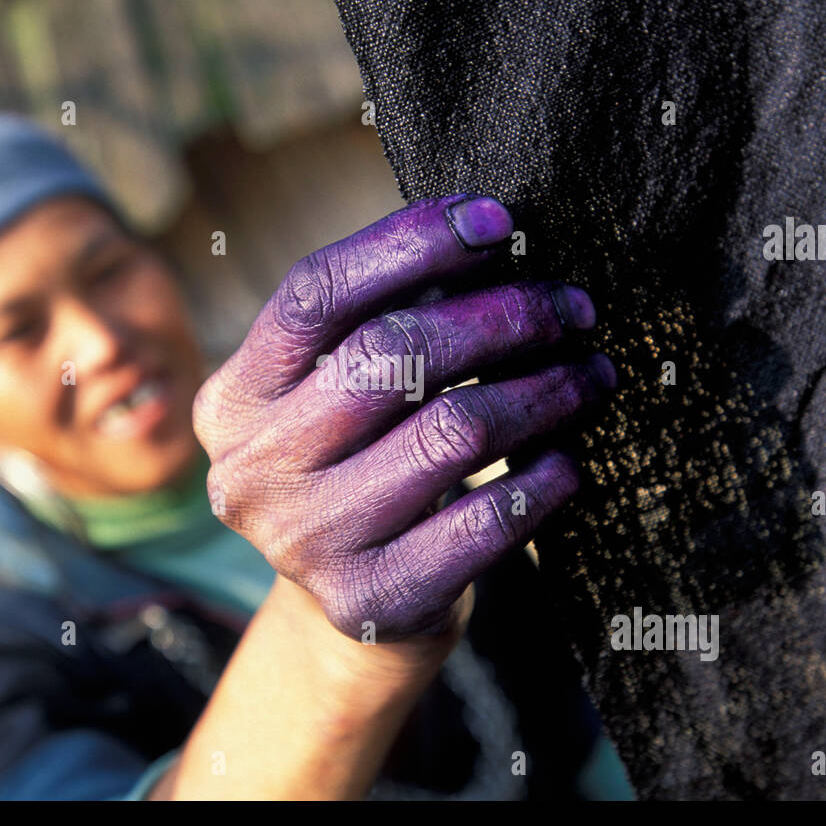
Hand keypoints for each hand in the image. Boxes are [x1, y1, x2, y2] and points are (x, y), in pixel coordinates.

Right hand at [192, 195, 615, 645]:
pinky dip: (540, 481)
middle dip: (502, 317)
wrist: (357, 602)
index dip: (410, 243)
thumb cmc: (362, 466)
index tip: (499, 223)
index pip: (315, 293)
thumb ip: (384, 320)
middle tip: (572, 307)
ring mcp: (305, 543)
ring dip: (542, 391)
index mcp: (235, 399)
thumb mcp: (339, 393)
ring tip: (590, 373)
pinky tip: (566, 458)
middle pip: (390, 354)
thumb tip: (494, 239)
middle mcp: (253, 470)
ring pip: (451, 432)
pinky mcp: (369, 600)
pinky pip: (483, 524)